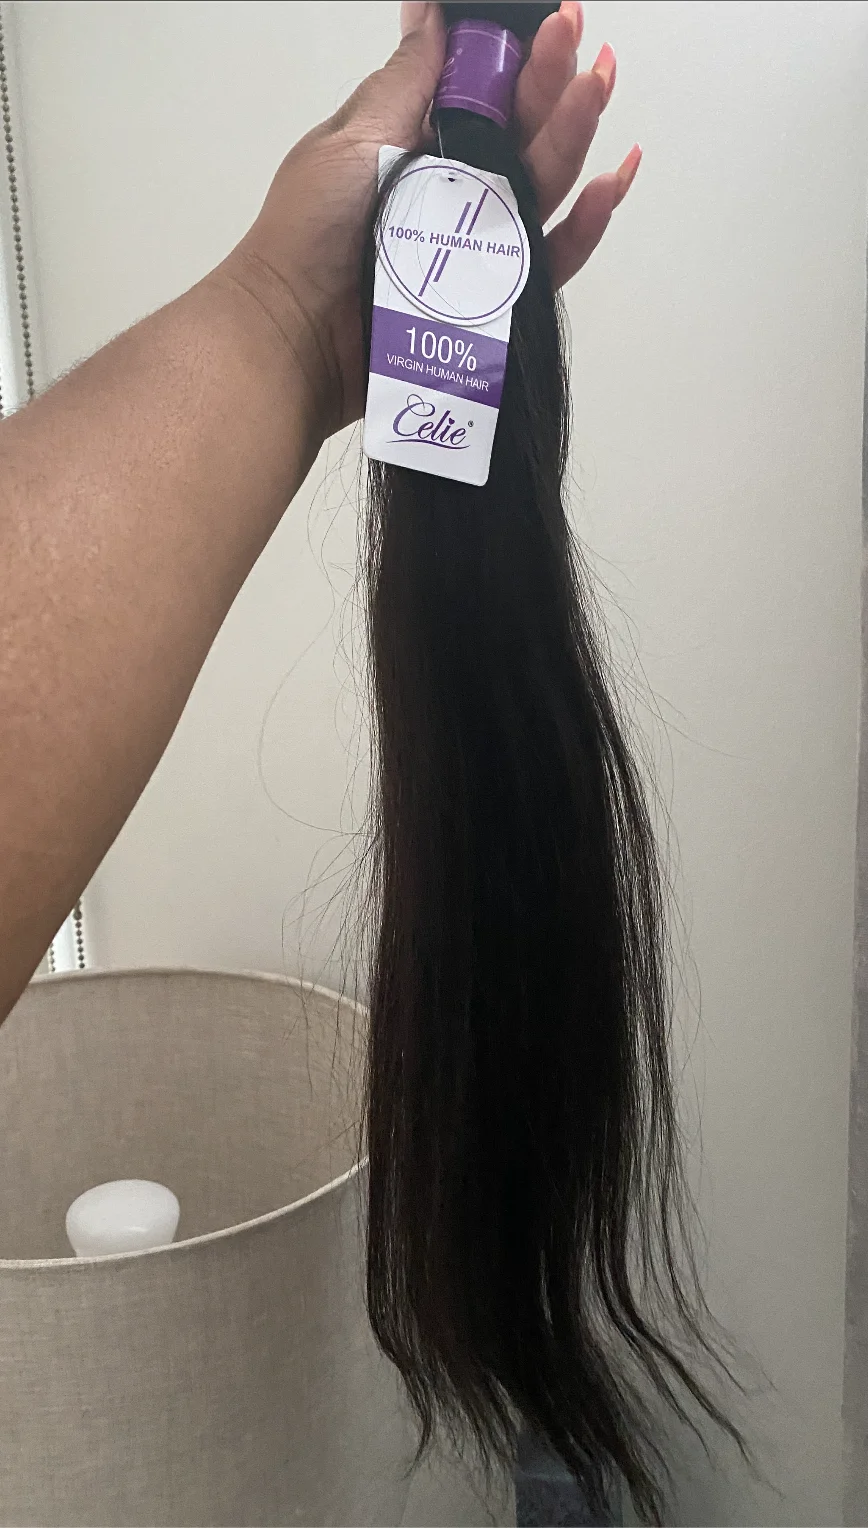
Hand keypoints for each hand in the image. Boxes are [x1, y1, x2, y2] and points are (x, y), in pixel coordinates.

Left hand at [223, 1, 639, 440]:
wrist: (294, 337)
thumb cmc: (306, 238)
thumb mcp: (351, 140)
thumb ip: (404, 81)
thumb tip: (429, 9)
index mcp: (421, 144)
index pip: (487, 91)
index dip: (521, 55)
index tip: (553, 19)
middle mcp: (455, 190)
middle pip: (525, 130)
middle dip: (555, 79)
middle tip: (575, 31)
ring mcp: (476, 243)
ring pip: (545, 184)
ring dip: (577, 131)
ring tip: (599, 83)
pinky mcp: (492, 296)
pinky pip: (550, 259)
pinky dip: (584, 225)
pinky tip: (608, 183)